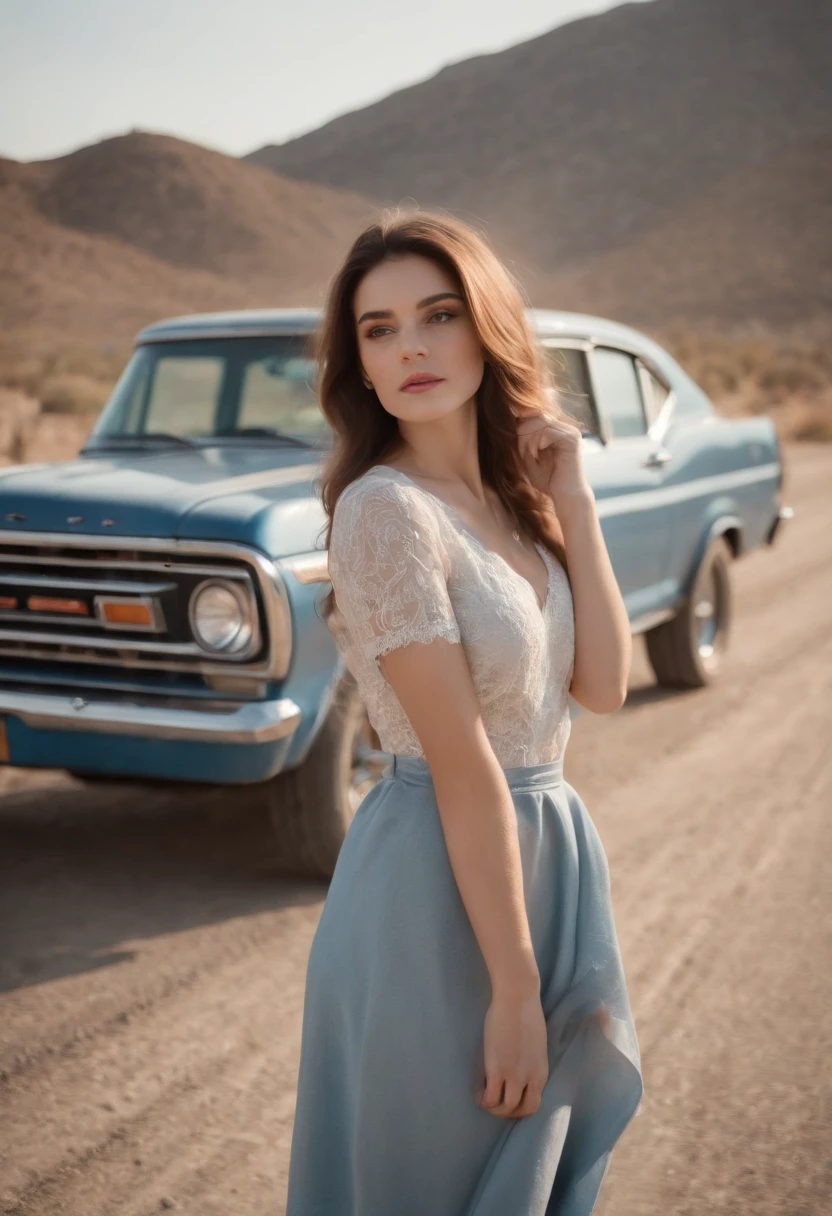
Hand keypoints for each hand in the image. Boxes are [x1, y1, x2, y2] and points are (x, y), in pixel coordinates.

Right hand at [475, 990, 549, 1119]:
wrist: (517, 998)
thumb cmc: (526, 1013)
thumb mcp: (536, 1046)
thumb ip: (530, 1062)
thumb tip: (519, 1068)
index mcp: (541, 1072)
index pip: (534, 1103)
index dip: (520, 1107)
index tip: (509, 1100)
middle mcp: (531, 1078)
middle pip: (523, 1110)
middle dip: (509, 1113)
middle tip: (497, 1104)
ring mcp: (514, 1075)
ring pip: (506, 1108)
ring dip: (495, 1109)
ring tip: (485, 1100)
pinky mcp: (497, 1069)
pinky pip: (490, 1097)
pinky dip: (484, 1100)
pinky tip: (479, 1095)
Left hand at [514, 405, 590, 508]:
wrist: (565, 497)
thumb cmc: (547, 481)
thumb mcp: (528, 457)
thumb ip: (521, 439)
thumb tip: (506, 420)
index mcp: (557, 429)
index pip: (534, 414)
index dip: (519, 425)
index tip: (512, 443)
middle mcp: (566, 427)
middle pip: (536, 413)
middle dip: (521, 430)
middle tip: (518, 450)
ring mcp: (571, 431)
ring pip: (540, 420)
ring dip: (527, 438)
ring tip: (525, 454)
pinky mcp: (572, 439)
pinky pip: (547, 431)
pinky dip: (536, 442)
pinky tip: (534, 456)